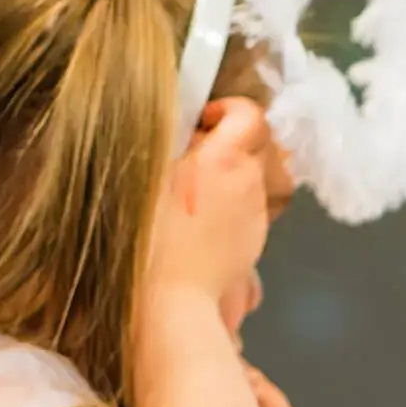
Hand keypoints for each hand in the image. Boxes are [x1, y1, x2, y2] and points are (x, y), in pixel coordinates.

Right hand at [145, 99, 273, 310]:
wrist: (171, 298)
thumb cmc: (147, 238)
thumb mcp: (145, 177)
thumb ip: (169, 145)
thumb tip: (188, 132)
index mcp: (222, 160)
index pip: (250, 115)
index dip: (230, 108)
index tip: (206, 118)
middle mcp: (248, 181)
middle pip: (260, 143)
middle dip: (234, 138)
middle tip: (198, 148)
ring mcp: (256, 211)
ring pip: (259, 175)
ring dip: (236, 169)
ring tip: (201, 181)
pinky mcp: (255, 237)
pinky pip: (252, 205)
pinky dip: (235, 199)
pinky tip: (203, 214)